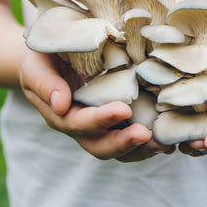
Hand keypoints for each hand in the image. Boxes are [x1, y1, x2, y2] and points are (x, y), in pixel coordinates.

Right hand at [19, 50, 174, 161]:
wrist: (52, 58)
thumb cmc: (43, 57)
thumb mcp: (37, 63)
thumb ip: (45, 82)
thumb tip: (60, 104)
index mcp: (60, 114)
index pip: (79, 124)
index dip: (100, 119)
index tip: (123, 109)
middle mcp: (81, 127)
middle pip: (100, 146)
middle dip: (123, 142)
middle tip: (146, 135)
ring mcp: (100, 127)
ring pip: (119, 149)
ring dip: (142, 149)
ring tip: (165, 144)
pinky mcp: (117, 121)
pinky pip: (132, 137)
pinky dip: (150, 140)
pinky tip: (169, 137)